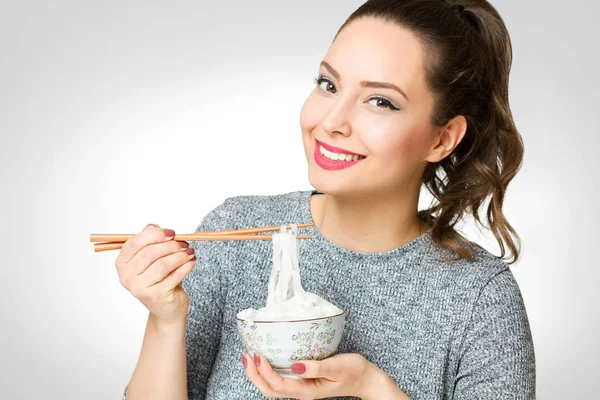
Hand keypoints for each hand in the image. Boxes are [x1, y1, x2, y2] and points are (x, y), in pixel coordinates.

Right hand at [115, 223, 196, 324]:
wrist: (166, 307)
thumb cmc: (160, 279)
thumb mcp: (154, 258)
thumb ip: (150, 241)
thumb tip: (153, 227)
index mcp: (122, 263)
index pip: (135, 242)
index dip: (155, 234)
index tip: (172, 233)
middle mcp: (127, 276)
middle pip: (150, 253)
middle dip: (171, 245)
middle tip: (184, 243)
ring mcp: (140, 288)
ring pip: (163, 264)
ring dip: (180, 256)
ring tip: (190, 252)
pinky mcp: (155, 296)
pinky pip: (174, 275)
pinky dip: (186, 266)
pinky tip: (192, 261)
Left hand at [242, 352, 408, 398]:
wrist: (365, 379)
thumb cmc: (354, 371)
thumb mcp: (337, 366)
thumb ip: (316, 367)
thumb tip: (294, 365)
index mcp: (307, 391)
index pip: (278, 385)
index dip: (264, 371)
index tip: (258, 354)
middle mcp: (301, 391)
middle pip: (269, 389)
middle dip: (254, 374)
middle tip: (246, 355)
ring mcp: (301, 387)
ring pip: (272, 386)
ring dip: (258, 372)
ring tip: (249, 355)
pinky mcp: (303, 379)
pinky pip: (280, 378)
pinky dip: (268, 369)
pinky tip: (266, 357)